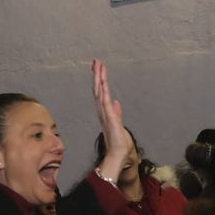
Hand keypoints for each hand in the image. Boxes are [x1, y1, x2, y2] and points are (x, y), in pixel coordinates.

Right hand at [92, 60, 130, 182]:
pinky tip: (103, 81)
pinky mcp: (109, 116)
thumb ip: (117, 112)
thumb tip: (116, 102)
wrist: (117, 153)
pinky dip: (103, 90)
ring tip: (98, 65)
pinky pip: (104, 100)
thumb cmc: (117, 141)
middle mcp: (102, 110)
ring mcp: (104, 113)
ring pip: (100, 91)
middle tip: (96, 61)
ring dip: (99, 78)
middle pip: (98, 89)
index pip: (100, 92)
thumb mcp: (118, 123)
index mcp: (104, 111)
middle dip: (97, 75)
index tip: (99, 68)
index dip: (99, 80)